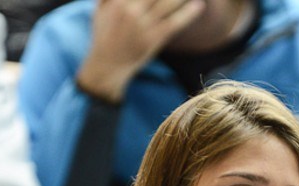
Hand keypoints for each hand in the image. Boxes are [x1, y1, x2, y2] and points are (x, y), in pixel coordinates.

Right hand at [77, 0, 205, 102]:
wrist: (108, 66)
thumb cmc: (104, 35)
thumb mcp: (100, 10)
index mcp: (118, 1)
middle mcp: (131, 10)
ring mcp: (144, 25)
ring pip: (168, 3)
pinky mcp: (154, 39)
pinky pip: (175, 23)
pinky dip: (189, 13)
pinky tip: (198, 5)